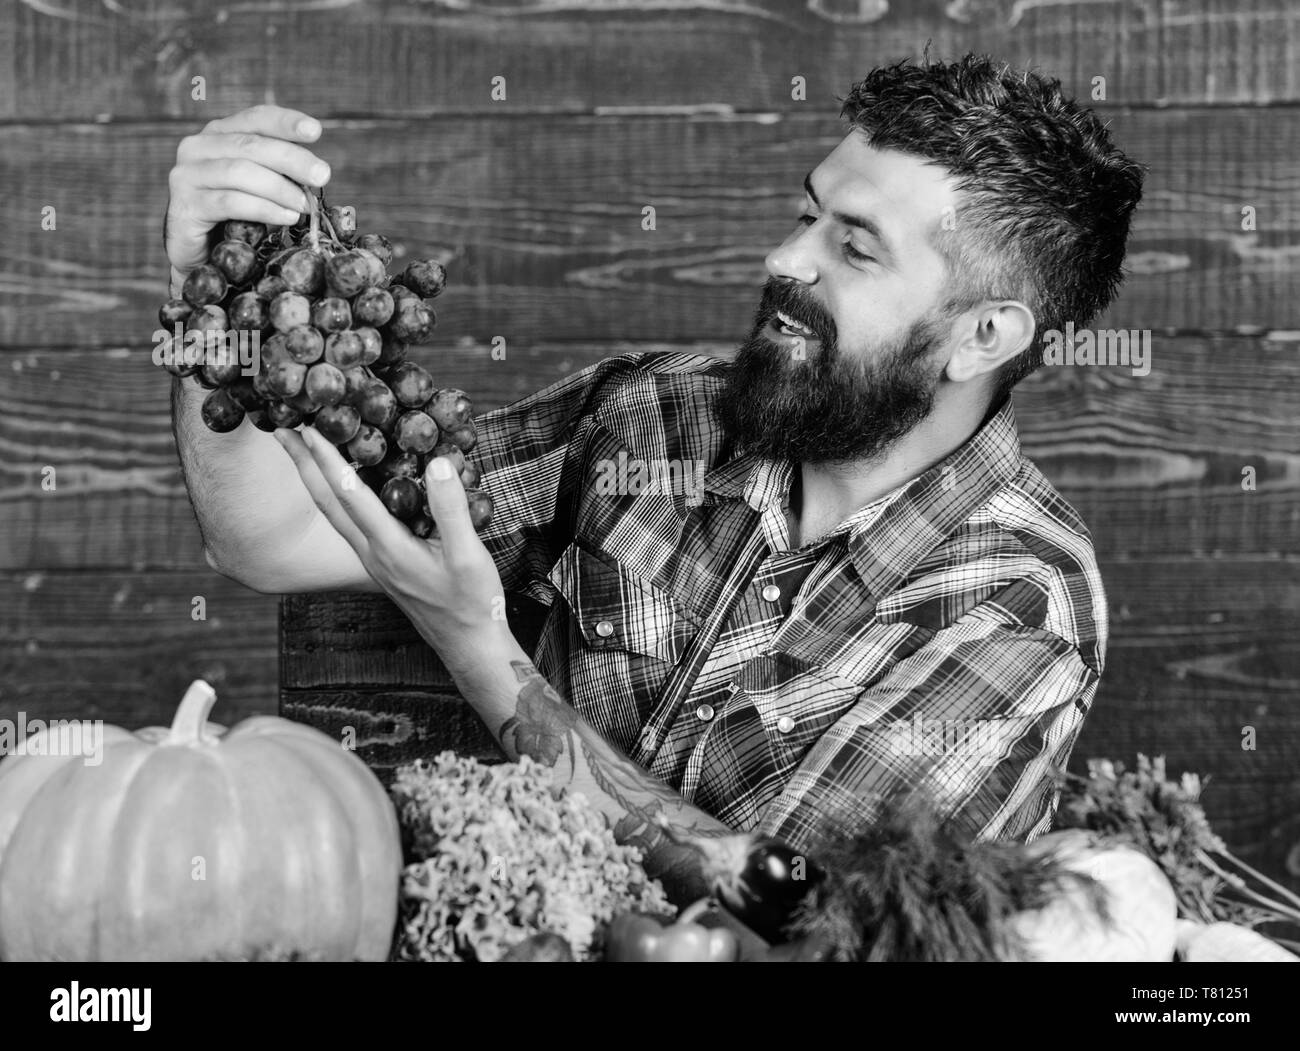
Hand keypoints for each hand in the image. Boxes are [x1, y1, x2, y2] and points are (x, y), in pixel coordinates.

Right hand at [165, 104, 331, 292]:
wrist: (202, 255)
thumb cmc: (238, 218)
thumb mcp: (262, 188)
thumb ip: (281, 173)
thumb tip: (317, 171)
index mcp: (218, 134)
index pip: (255, 118)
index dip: (285, 122)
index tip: (315, 131)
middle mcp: (197, 147)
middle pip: (251, 145)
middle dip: (292, 159)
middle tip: (322, 175)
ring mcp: (186, 175)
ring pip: (240, 172)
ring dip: (280, 188)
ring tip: (306, 205)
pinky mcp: (184, 206)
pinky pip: (230, 203)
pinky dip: (264, 209)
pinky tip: (287, 216)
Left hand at [273, 425, 509, 662]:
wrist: (467, 644)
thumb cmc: (471, 602)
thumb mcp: (469, 555)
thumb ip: (451, 510)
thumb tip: (437, 463)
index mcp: (389, 548)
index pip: (350, 495)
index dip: (328, 459)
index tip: (308, 428)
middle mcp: (372, 553)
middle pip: (327, 503)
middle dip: (303, 465)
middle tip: (280, 430)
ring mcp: (374, 561)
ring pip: (334, 514)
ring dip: (314, 480)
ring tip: (301, 453)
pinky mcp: (383, 565)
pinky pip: (349, 523)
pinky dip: (336, 497)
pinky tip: (340, 489)